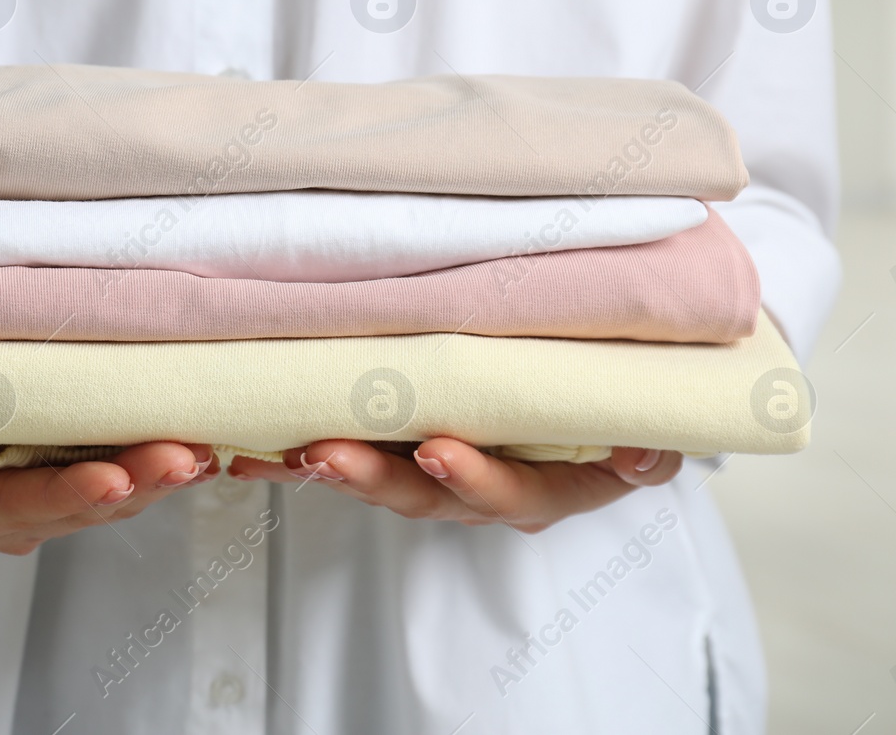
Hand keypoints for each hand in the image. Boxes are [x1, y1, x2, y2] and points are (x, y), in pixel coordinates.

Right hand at [0, 439, 215, 554]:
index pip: (23, 505)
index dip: (70, 494)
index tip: (113, 477)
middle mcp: (12, 520)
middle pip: (81, 508)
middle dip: (138, 483)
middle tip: (186, 456)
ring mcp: (44, 505)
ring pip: (110, 501)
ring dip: (159, 479)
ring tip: (204, 450)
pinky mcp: (68, 482)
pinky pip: (118, 483)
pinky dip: (157, 469)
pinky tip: (201, 450)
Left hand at [227, 439, 681, 532]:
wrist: (584, 401)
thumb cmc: (607, 407)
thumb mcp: (644, 425)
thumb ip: (646, 445)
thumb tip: (642, 452)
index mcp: (547, 486)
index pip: (513, 493)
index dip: (475, 478)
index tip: (437, 451)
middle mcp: (483, 489)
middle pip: (427, 495)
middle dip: (376, 478)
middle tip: (330, 453)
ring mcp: (432, 473)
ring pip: (377, 479)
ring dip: (329, 466)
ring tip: (286, 448)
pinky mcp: (389, 452)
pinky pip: (340, 458)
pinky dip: (294, 457)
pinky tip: (249, 449)